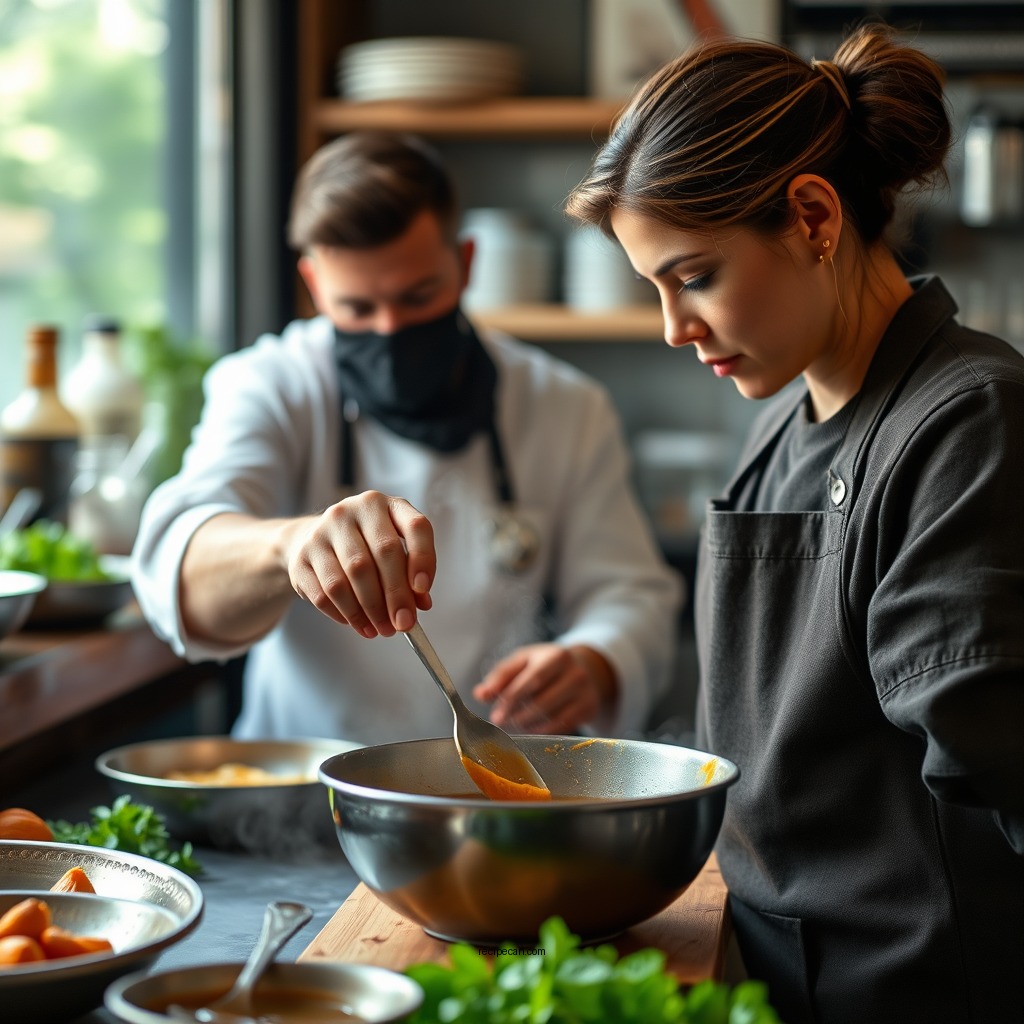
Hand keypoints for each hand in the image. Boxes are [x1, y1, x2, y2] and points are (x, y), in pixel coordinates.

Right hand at [282, 490, 434, 637]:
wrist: (311, 538)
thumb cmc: (363, 545)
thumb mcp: (392, 548)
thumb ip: (410, 572)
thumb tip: (420, 605)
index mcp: (386, 505)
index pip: (415, 526)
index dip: (423, 558)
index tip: (422, 590)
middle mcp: (354, 510)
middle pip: (383, 553)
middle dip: (396, 595)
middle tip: (403, 624)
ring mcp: (323, 530)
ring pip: (351, 576)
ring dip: (370, 610)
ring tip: (381, 629)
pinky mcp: (302, 555)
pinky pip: (325, 592)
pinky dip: (345, 614)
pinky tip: (358, 624)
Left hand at [472, 643, 616, 734]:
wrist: (584, 668)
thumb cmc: (546, 664)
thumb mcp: (524, 660)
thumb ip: (501, 676)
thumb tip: (481, 694)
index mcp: (557, 656)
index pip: (532, 680)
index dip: (511, 699)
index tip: (495, 714)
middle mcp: (575, 673)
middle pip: (542, 701)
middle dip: (517, 715)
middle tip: (500, 721)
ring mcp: (585, 693)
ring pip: (552, 716)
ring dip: (527, 724)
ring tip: (513, 723)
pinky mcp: (589, 709)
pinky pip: (562, 726)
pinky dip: (542, 730)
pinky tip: (530, 727)